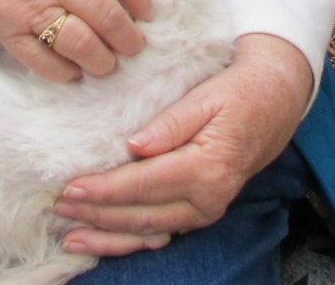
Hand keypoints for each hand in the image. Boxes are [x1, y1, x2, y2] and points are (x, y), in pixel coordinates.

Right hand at [0, 0, 153, 80]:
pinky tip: (73, 73)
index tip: (148, 12)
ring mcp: (27, 3)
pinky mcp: (4, 28)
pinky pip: (41, 59)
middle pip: (106, 13)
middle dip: (128, 37)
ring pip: (80, 42)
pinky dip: (62, 71)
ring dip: (101, 59)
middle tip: (135, 46)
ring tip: (108, 64)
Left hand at [52, 32, 312, 255]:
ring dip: (108, 237)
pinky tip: (104, 242)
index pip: (143, 184)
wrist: (275, 102)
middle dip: (97, 215)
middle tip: (60, 208)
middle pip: (141, 214)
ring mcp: (206, 211)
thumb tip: (134, 145)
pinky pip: (160, 233)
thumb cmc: (238, 93)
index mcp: (207, 169)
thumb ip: (171, 123)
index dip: (103, 189)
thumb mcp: (207, 96)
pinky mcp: (201, 213)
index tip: (70, 188)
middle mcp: (207, 199)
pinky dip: (130, 241)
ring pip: (148, 232)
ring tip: (71, 238)